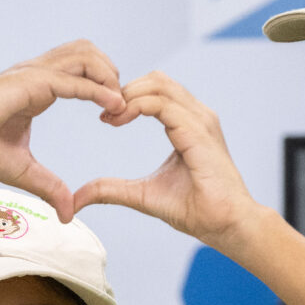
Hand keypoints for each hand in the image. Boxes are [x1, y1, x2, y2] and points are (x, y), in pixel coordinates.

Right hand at [0, 41, 126, 218]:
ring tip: (120, 102)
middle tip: (122, 103)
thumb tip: (66, 214)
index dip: (103, 86)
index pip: (81, 71)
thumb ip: (49, 187)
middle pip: (88, 53)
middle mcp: (38, 73)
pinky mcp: (29, 82)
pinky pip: (72, 80)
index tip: (116, 113)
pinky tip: (113, 104)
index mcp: (38, 87)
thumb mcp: (23, 171)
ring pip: (84, 55)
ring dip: (108, 75)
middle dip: (111, 71)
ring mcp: (33, 73)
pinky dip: (96, 89)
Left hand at [73, 71, 266, 246]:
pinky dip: (137, 106)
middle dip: (124, 90)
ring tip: (109, 116)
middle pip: (156, 79)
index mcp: (188, 124)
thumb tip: (78, 197)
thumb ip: (111, 190)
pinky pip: (162, 104)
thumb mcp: (142, 195)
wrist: (226, 224)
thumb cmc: (196, 209)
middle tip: (104, 113)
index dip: (127, 97)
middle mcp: (196, 115)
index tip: (105, 118)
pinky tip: (120, 119)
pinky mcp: (198, 130)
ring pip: (158, 84)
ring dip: (128, 95)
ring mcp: (200, 119)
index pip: (155, 92)